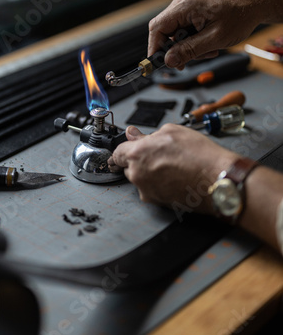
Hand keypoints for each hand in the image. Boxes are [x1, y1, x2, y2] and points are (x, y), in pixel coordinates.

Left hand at [109, 124, 238, 212]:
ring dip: (149, 173)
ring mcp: (147, 190)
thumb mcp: (172, 132)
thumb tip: (133, 134)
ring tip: (172, 166)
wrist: (217, 179)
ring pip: (141, 179)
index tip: (127, 149)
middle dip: (140, 161)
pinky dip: (159, 184)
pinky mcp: (157, 202)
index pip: (117, 153)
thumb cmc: (199, 155)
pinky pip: (152, 190)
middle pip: (129, 167)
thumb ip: (147, 134)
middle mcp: (138, 175)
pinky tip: (175, 177)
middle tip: (159, 155)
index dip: (124, 149)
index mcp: (137, 154)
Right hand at [148, 0, 260, 69]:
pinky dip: (192, 39)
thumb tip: (169, 60)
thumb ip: (189, 50)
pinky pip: (184, 27)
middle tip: (187, 62)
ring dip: (187, 46)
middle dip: (176, 49)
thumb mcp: (214, 39)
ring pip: (175, 31)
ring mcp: (187, 3)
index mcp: (185, 6)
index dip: (155, 47)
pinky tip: (207, 43)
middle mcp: (183, 1)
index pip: (157, 28)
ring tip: (207, 50)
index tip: (158, 63)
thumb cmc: (239, 17)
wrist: (255, 3)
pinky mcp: (192, 7)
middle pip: (165, 31)